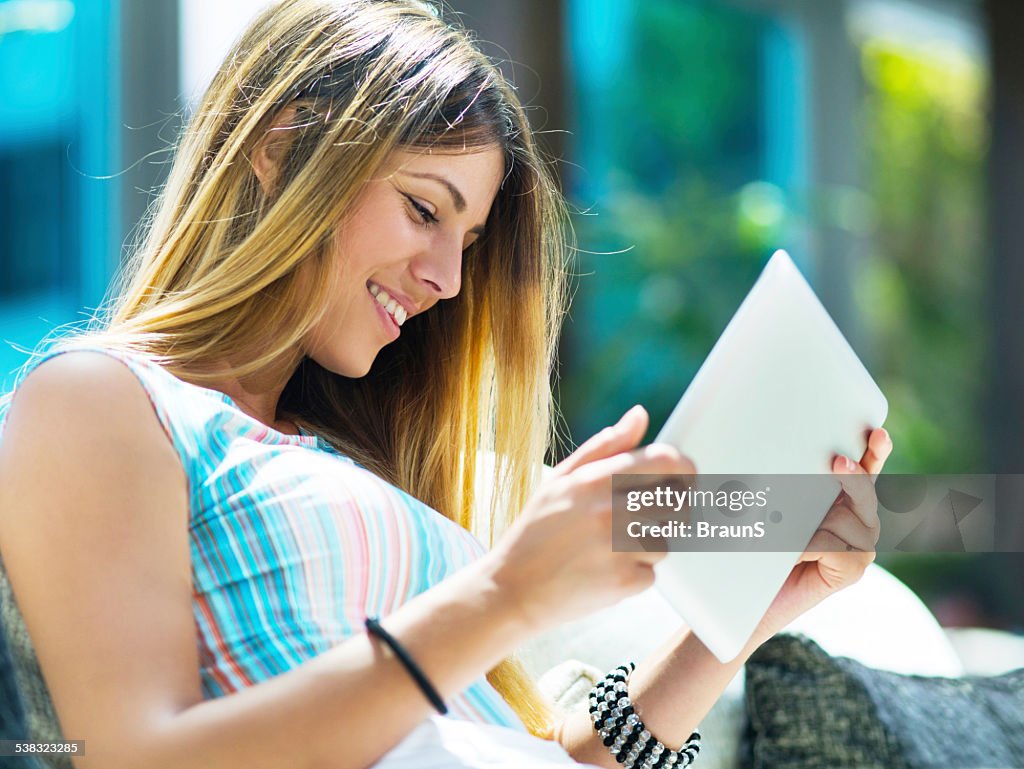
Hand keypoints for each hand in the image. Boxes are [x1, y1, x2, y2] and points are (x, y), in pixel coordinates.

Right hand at [485, 406, 694, 633]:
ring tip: (611, 548)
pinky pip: (651, 574)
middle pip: (677, 502)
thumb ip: (604, 447)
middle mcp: (610, 510)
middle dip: (670, 509)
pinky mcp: (623, 582)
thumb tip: (639, 415)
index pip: (666, 461)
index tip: (683, 476)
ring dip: (648, 546)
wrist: (512, 589)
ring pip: (666, 541)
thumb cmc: (536, 531)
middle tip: (646, 517)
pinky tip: (603, 570)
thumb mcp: (561, 480)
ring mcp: (618, 548)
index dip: (684, 467)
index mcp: (596, 479)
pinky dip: (634, 576)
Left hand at [751, 428, 893, 643]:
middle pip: (862, 488)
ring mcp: (859, 547)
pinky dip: (807, 546)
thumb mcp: (759, 509)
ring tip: (785, 539)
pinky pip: (833, 545)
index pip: (864, 468)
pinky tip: (791, 557)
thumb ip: (767, 485)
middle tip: (837, 462)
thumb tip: (729, 452)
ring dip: (810, 524)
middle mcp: (857, 521)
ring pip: (844, 517)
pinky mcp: (853, 570)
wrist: (740, 602)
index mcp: (840, 500)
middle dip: (852, 475)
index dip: (873, 451)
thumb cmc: (748, 550)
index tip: (876, 433)